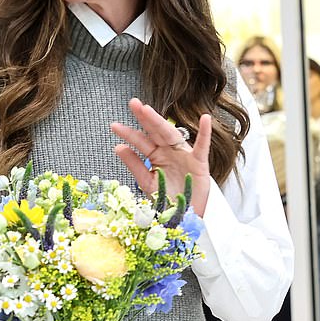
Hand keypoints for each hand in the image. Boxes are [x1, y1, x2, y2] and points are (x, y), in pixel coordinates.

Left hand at [111, 99, 211, 215]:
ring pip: (171, 135)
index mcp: (156, 156)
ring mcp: (184, 155)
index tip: (114, 126)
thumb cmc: (167, 199)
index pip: (141, 141)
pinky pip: (202, 146)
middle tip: (133, 103)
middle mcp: (169, 152)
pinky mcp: (199, 163)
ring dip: (160, 122)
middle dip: (144, 117)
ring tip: (148, 110)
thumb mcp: (146, 182)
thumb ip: (134, 165)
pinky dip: (205, 133)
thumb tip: (118, 147)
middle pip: (155, 131)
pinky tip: (205, 119)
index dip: (128, 134)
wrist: (184, 217)